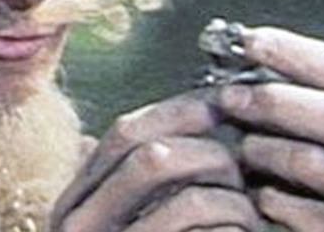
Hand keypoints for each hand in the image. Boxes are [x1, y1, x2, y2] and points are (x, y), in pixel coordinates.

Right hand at [50, 92, 263, 231]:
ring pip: (161, 168)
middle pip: (141, 144)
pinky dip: (226, 212)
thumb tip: (191, 125)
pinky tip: (244, 226)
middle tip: (243, 152)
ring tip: (247, 197)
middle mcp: (77, 220)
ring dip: (218, 177)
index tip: (223, 104)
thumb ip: (144, 187)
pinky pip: (187, 216)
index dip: (177, 111)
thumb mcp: (135, 229)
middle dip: (201, 139)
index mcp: (77, 203)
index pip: (124, 133)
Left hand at [216, 26, 323, 231]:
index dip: (293, 51)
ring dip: (267, 150)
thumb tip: (232, 60)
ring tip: (241, 149)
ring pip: (313, 162)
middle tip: (228, 96)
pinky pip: (300, 210)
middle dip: (276, 100)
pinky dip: (270, 197)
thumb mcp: (321, 125)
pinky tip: (253, 193)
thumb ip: (291, 93)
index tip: (248, 40)